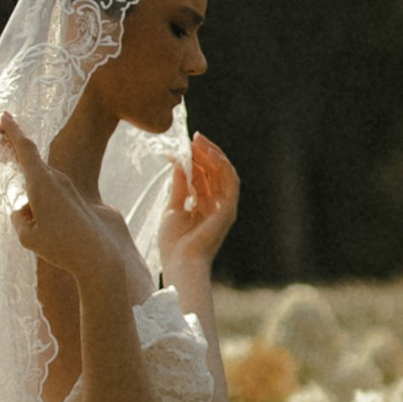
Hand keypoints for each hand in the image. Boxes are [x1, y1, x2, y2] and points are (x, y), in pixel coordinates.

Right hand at [0, 111, 124, 287]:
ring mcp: (68, 189)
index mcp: (41, 183)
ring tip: (26, 207)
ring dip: (29, 182)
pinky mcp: (76, 201)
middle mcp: (56, 180)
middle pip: (31, 161)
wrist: (97, 256)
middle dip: (14, 152)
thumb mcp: (28, 237)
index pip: (24, 149)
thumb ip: (20, 219)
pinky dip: (41, 198)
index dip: (13, 131)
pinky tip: (44, 223)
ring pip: (41, 183)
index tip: (3, 115)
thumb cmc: (60, 246)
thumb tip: (25, 212)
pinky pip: (52, 195)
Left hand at [163, 131, 238, 272]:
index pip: (202, 176)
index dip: (192, 160)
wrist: (181, 263)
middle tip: (192, 138)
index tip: (178, 148)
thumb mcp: (172, 208)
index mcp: (202, 206)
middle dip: (204, 153)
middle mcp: (216, 204)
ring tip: (200, 141)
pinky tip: (209, 153)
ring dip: (213, 154)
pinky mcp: (229, 209)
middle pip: (214, 172)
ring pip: (224, 173)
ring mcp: (224, 207)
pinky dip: (221, 164)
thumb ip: (179, 186)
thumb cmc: (173, 243)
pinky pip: (230, 181)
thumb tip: (179, 163)